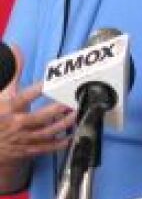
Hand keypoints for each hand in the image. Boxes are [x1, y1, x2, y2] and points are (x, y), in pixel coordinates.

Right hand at [0, 46, 73, 169]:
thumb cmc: (0, 115)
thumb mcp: (3, 94)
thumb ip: (13, 73)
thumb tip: (15, 49)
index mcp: (9, 109)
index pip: (23, 97)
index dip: (37, 90)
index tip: (50, 82)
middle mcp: (17, 124)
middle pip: (40, 117)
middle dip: (59, 109)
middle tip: (74, 100)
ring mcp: (24, 138)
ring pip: (47, 132)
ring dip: (65, 124)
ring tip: (78, 113)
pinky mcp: (29, 149)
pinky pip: (48, 147)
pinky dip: (61, 142)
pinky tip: (73, 134)